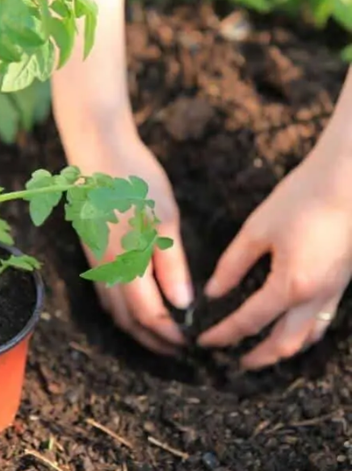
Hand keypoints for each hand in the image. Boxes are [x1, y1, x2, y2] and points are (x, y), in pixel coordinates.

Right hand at [63, 121, 191, 354]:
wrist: (97, 152)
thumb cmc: (134, 181)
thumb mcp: (163, 218)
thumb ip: (171, 264)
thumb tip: (183, 304)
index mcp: (126, 262)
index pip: (148, 314)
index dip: (168, 333)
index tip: (187, 342)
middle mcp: (106, 269)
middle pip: (127, 319)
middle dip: (151, 339)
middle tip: (175, 349)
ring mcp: (96, 261)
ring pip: (114, 309)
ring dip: (136, 327)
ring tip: (158, 333)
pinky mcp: (93, 252)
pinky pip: (106, 293)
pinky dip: (123, 309)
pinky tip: (136, 305)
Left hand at [199, 143, 351, 368]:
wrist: (347, 180)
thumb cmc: (300, 199)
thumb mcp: (256, 231)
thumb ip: (232, 265)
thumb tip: (214, 292)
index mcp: (290, 285)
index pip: (248, 322)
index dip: (223, 335)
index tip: (204, 341)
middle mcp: (315, 297)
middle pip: (284, 344)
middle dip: (257, 357)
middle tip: (233, 360)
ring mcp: (333, 292)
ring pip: (307, 338)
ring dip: (281, 350)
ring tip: (260, 352)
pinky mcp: (340, 282)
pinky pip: (321, 322)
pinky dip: (301, 334)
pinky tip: (289, 326)